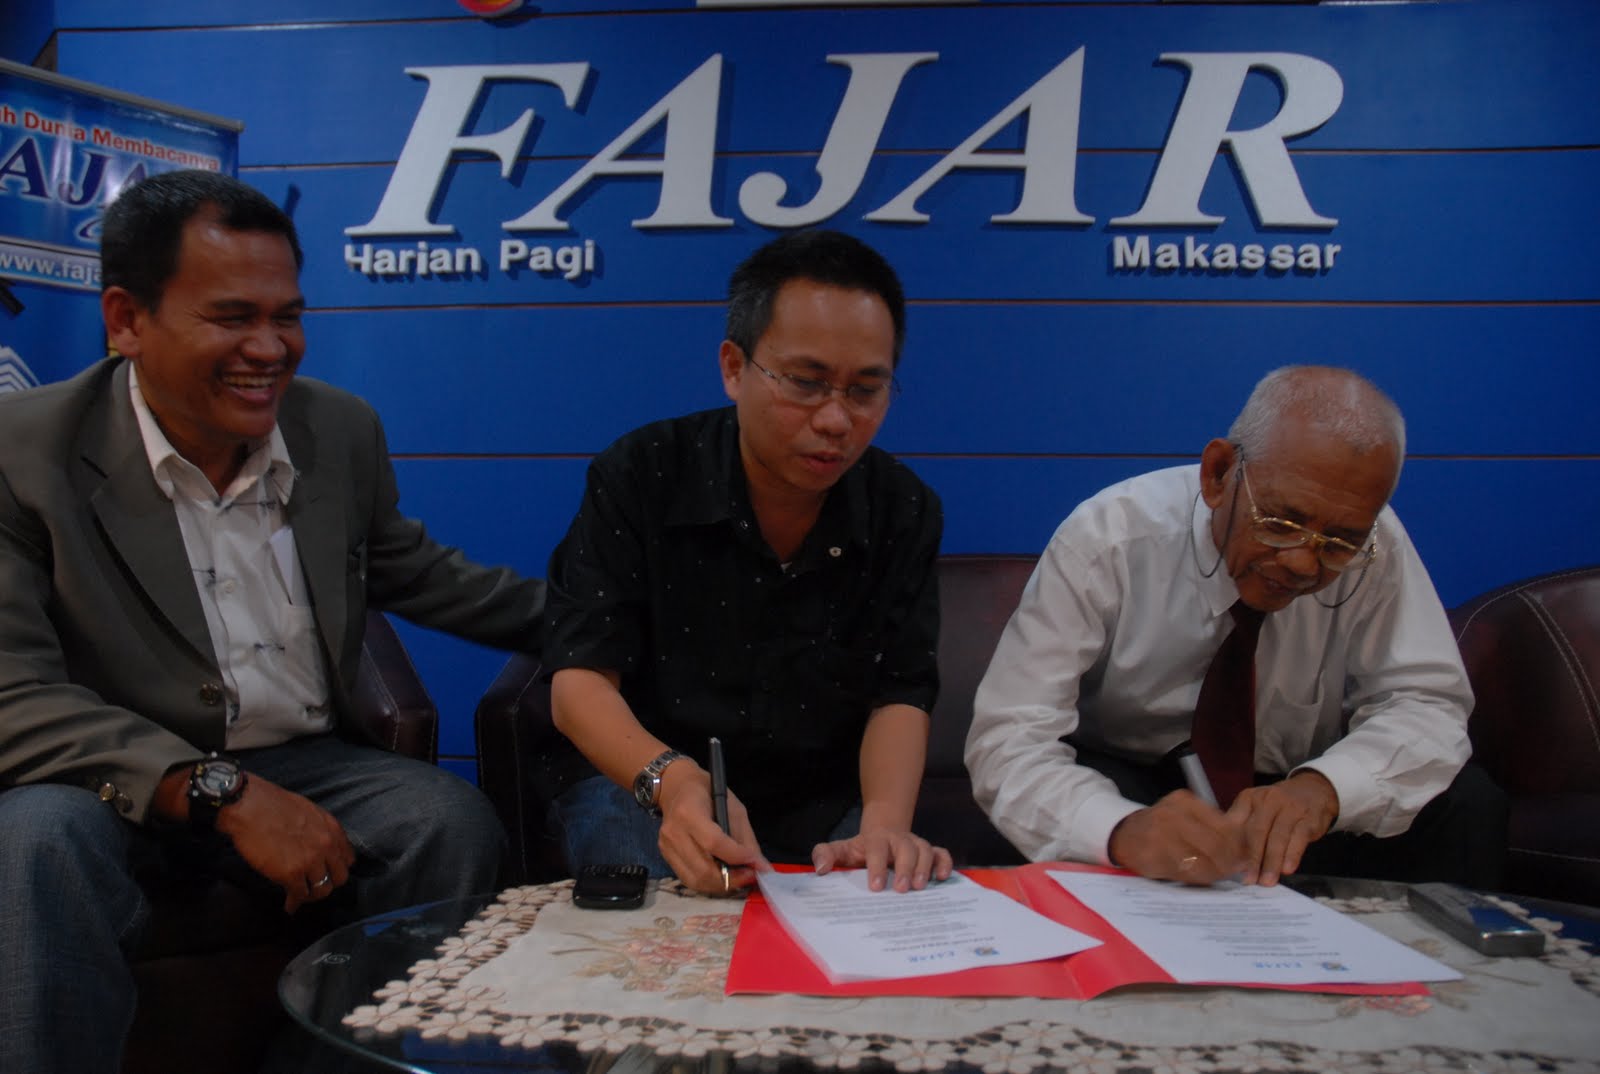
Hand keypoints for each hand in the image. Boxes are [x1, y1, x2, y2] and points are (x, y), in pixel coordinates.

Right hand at [214, 775, 355, 912]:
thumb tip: (315, 845)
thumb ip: (318, 830)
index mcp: (332, 829)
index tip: (327, 872)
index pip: (348, 859)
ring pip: (322, 890)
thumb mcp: (307, 811)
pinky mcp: (291, 873)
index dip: (337, 868)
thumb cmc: (271, 804)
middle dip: (328, 884)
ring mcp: (311, 861)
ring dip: (311, 895)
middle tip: (314, 887)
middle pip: (340, 878)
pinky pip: (299, 895)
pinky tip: (289, 905)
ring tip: (301, 897)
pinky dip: (294, 902)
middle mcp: (327, 846)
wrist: (248, 806)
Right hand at [656, 762, 766, 895]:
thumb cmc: (707, 793)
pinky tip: (723, 878)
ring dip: (722, 886)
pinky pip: (689, 879)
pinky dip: (709, 884)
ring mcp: (667, 847)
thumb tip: (761, 867)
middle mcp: (674, 832)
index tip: (756, 864)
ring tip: (739, 880)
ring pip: (696, 880)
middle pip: (703, 869)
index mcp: (689, 812)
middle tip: (750, 876)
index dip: (737, 857)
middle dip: (732, 879)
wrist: (675, 787)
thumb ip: (746, 838)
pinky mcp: (666, 856)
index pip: (713, 843)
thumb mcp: (733, 807)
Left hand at [812, 827, 953, 891]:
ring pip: (925, 849)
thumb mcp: (840, 850)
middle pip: (905, 847)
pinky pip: (941, 854)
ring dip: (924, 867)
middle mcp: (898, 840)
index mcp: (876, 839)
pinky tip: (942, 878)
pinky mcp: (929, 852)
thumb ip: (825, 855)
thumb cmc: (860, 849)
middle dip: (905, 868)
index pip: (877, 848)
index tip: (876, 887)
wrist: (881, 834)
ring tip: (920, 888)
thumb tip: (820, 869)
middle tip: (902, 889)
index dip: (877, 866)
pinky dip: (944, 863)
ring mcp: (915, 844)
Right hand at [1106, 790, 1249, 885]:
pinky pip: (1186, 872)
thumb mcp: (1186, 815)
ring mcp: (1161, 836)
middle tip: (1236, 871)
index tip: (1245, 856)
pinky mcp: (1153, 856)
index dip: (1239, 845)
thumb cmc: (1164, 827)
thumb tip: (1244, 850)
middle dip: (1230, 862)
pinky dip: (1199, 878)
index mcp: (1185, 802)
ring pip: (1203, 860)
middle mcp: (1173, 815)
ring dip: (1217, 872)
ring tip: (1220, 875)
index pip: (1224, 825)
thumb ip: (1212, 826)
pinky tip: (1202, 877)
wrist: (1126, 834)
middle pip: (1216, 844)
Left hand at [1228, 770, 1338, 885]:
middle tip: (1250, 880)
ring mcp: (1290, 808)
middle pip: (1257, 832)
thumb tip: (1230, 856)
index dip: (1234, 848)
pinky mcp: (1309, 818)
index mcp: (1250, 798)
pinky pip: (1299, 837)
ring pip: (1278, 837)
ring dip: (1272, 862)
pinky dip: (1292, 854)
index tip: (1231, 868)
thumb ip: (1244, 826)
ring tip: (1267, 880)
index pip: (1239, 825)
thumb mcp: (1258, 807)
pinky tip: (1287, 869)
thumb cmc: (1280, 806)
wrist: (1314, 790)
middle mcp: (1269, 800)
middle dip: (1253, 860)